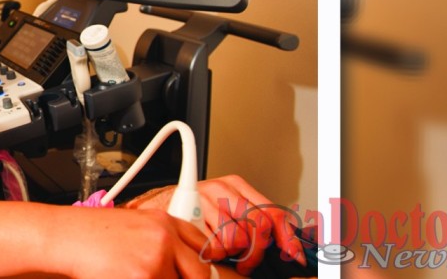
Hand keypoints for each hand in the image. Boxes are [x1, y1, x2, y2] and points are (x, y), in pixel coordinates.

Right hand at [62, 208, 215, 278]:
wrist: (67, 236)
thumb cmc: (92, 233)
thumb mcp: (133, 225)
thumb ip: (161, 240)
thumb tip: (180, 264)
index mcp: (164, 221)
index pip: (201, 247)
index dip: (200, 266)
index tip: (195, 275)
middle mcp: (164, 237)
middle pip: (199, 272)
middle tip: (165, 278)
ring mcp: (155, 259)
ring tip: (130, 273)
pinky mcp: (143, 277)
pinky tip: (123, 276)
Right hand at [122, 175, 306, 274]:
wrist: (153, 207)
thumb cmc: (190, 209)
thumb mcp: (224, 206)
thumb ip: (250, 219)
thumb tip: (284, 243)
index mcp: (235, 184)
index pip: (273, 211)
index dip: (287, 237)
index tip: (292, 254)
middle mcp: (221, 189)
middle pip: (258, 226)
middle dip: (256, 252)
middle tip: (247, 262)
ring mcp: (204, 200)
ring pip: (236, 238)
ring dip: (231, 254)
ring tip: (222, 254)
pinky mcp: (188, 214)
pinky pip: (213, 245)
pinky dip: (212, 254)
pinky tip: (206, 248)